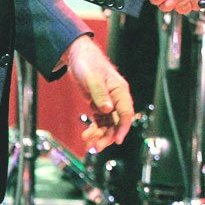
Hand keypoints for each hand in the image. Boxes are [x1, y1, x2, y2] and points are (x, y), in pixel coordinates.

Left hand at [63, 35, 133, 151]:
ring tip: (88, 144)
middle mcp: (116, 98)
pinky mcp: (99, 105)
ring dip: (99, 135)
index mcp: (120, 91)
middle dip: (107, 136)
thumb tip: (108, 110)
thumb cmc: (89, 64)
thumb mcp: (93, 79)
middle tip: (96, 147)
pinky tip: (86, 135)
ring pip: (108, 124)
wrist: (78, 58)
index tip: (117, 140)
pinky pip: (100, 121)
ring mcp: (108, 102)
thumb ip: (100, 94)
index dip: (123, 128)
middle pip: (117, 122)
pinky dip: (94, 129)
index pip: (126, 113)